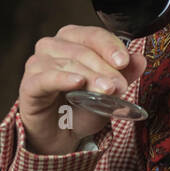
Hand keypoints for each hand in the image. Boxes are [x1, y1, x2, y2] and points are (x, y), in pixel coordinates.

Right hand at [18, 25, 147, 154]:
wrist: (61, 135)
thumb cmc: (80, 107)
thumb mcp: (109, 91)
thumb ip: (124, 74)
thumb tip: (140, 60)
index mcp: (72, 40)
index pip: (93, 35)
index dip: (110, 46)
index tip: (125, 61)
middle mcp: (52, 46)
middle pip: (82, 50)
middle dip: (104, 68)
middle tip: (120, 85)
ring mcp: (37, 64)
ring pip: (67, 63)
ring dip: (90, 76)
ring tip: (107, 90)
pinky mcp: (29, 85)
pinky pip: (46, 78)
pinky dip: (63, 79)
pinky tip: (77, 83)